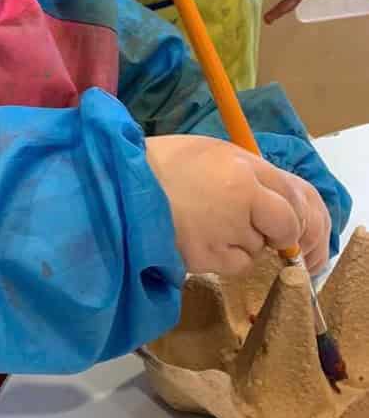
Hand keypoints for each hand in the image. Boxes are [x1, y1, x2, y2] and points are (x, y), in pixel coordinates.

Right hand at [145, 135, 330, 275]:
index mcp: (244, 167)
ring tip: (207, 224)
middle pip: (287, 227)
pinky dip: (225, 258)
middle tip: (265, 235)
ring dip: (244, 243)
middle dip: (281, 235)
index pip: (297, 196)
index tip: (291, 223)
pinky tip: (200, 240)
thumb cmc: (163, 163)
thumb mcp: (212, 153)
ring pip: (258, 247)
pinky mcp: (208, 257)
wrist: (119, 188)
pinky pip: (236, 265)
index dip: (298, 214)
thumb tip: (277, 202)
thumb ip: (250, 174)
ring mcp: (226, 230)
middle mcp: (243, 199)